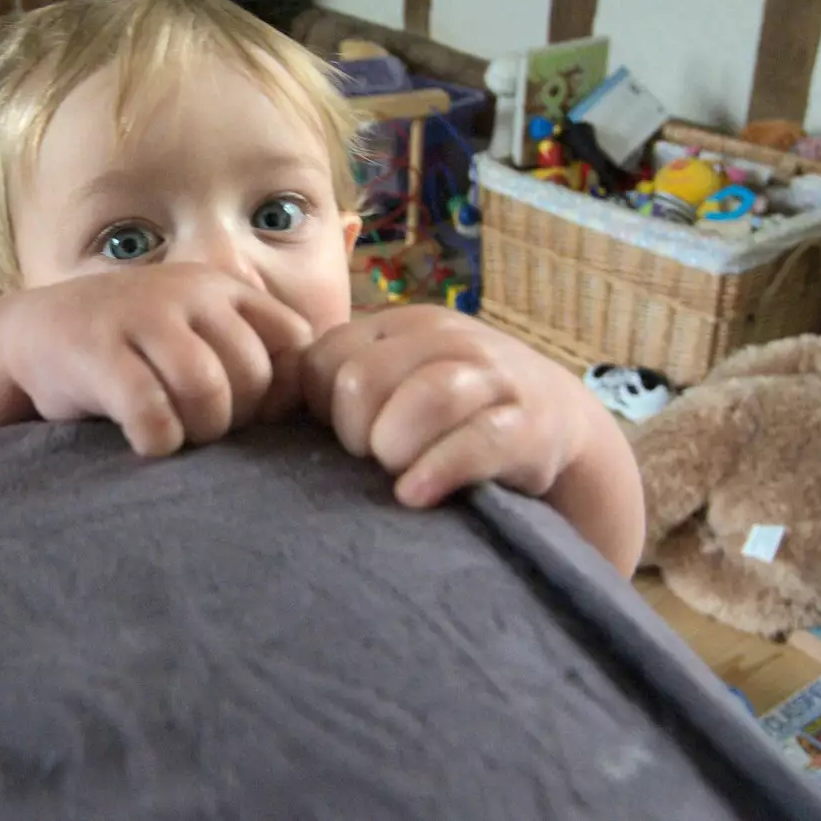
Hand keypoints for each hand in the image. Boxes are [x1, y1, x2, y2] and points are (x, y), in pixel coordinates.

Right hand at [0, 264, 312, 456]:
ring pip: (207, 388)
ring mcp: (140, 317)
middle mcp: (187, 293)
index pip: (294, 340)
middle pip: (252, 373)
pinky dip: (157, 438)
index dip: (285, 390)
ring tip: (178, 434)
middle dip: (236, 418)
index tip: (253, 415)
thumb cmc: (133, 346)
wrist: (36, 332)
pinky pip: (150, 408)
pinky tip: (146, 440)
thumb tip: (306, 403)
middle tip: (203, 427)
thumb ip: (247, 351)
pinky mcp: (97, 351)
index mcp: (222, 289)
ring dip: (199, 429)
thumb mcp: (196, 331)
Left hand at [303, 304, 594, 508]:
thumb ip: (342, 382)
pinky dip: (439, 470)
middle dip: (355, 432)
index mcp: (400, 324)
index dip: (318, 407)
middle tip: (373, 458)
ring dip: (395, 446)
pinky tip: (414, 496)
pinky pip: (478, 443)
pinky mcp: (529, 425)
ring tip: (395, 473)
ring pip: (426, 397)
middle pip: (365, 379)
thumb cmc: (449, 408)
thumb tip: (268, 411)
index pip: (324, 358)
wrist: (553, 417)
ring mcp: (492, 376)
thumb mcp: (397, 376)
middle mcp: (446, 338)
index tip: (339, 435)